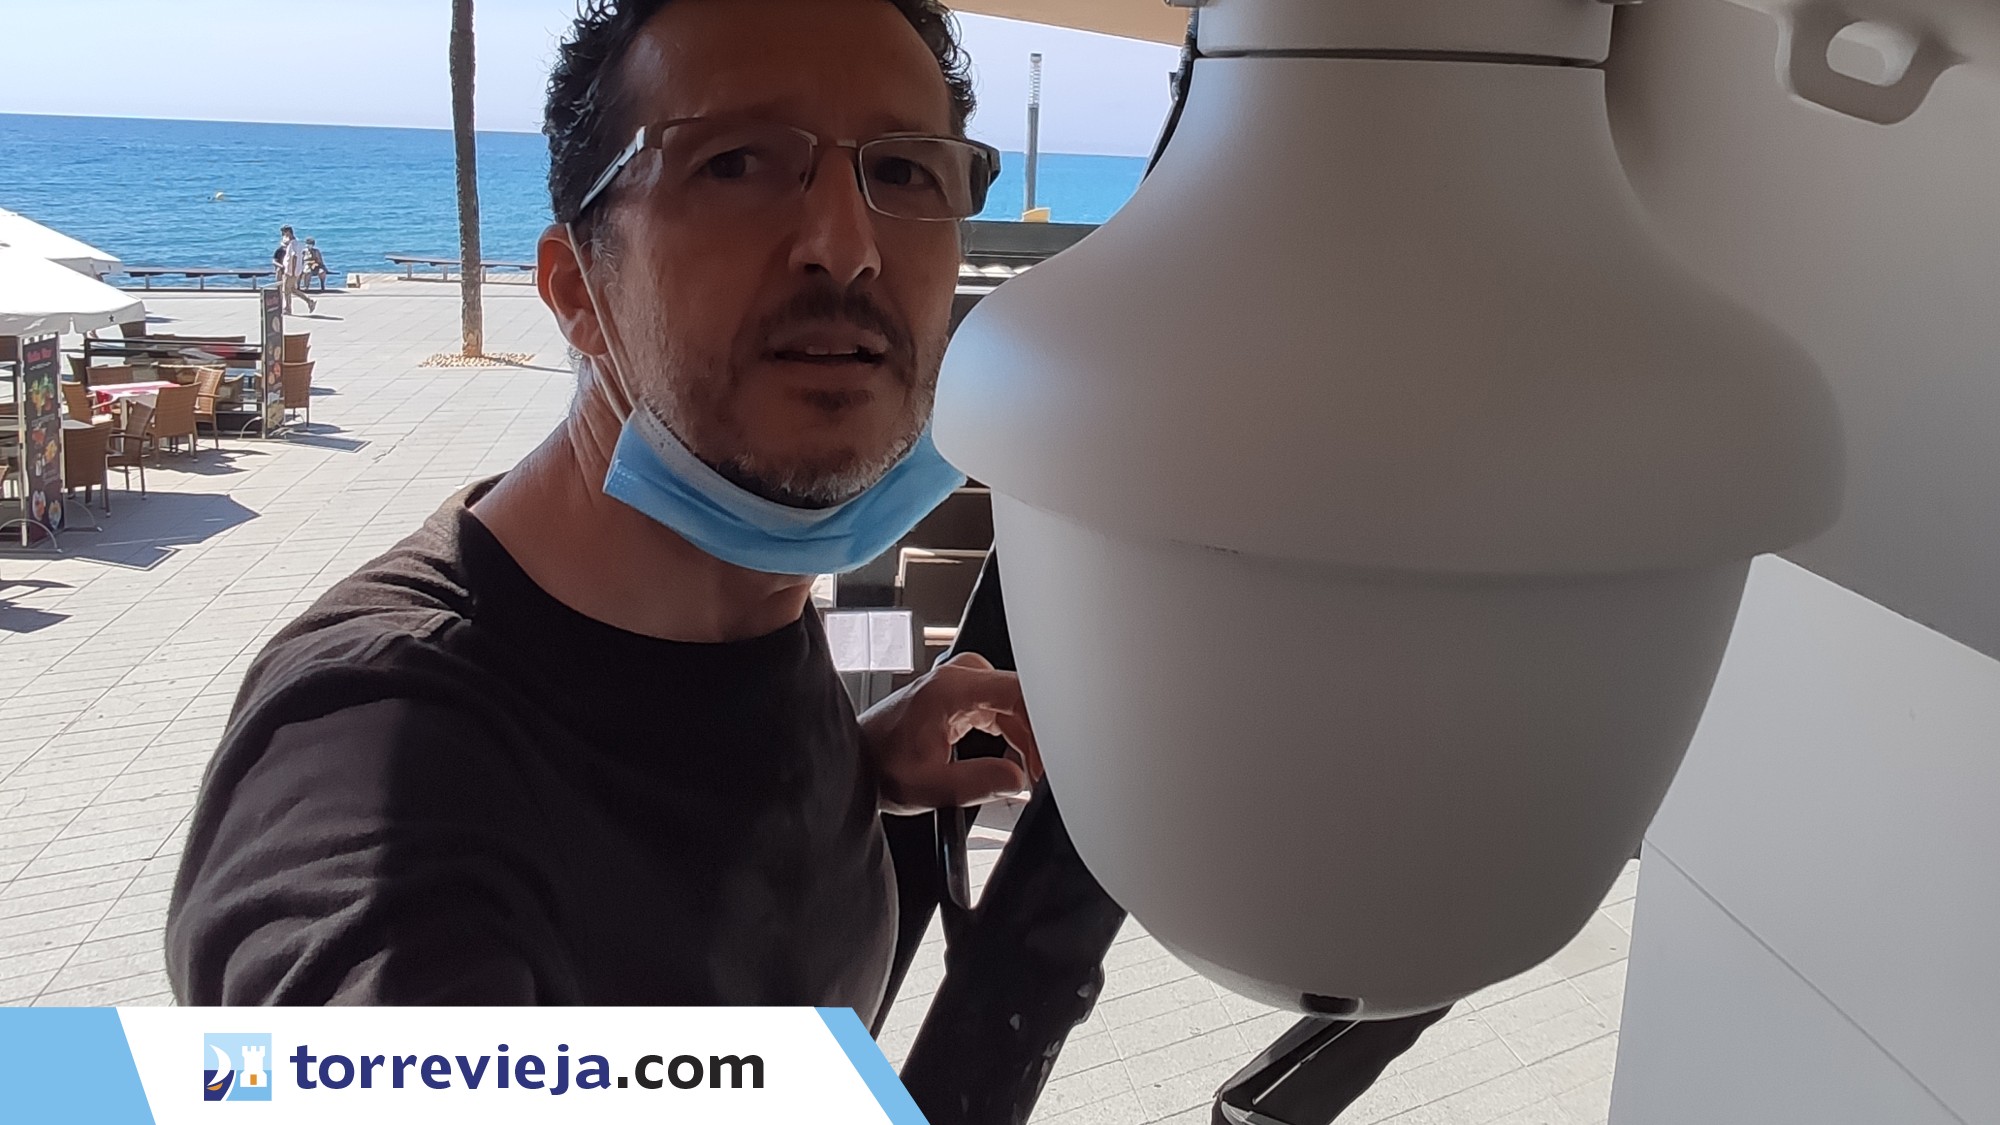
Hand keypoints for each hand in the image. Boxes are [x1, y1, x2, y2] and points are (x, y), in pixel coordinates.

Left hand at [859, 653, 1044, 814]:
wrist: (856, 764)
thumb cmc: (879, 767)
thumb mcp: (930, 785)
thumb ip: (978, 783)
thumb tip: (1017, 779)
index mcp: (950, 688)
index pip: (1017, 689)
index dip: (1043, 721)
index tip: (1052, 751)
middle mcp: (956, 679)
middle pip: (1019, 695)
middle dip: (1037, 733)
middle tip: (1043, 770)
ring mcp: (959, 686)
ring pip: (1013, 704)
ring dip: (1027, 736)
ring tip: (1031, 771)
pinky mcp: (960, 699)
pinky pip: (1000, 710)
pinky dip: (1013, 735)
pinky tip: (1016, 761)